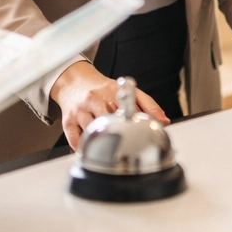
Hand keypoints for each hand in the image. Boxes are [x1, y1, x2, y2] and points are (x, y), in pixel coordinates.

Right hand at [50, 61, 167, 149]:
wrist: (73, 80)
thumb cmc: (101, 89)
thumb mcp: (124, 90)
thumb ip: (147, 104)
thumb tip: (163, 121)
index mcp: (111, 91)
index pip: (127, 106)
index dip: (135, 121)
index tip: (142, 132)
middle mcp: (94, 99)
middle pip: (107, 119)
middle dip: (117, 131)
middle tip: (125, 142)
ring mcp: (80, 110)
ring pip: (91, 130)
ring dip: (100, 141)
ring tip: (108, 148)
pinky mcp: (68, 120)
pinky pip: (74, 138)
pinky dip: (82, 148)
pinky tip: (90, 151)